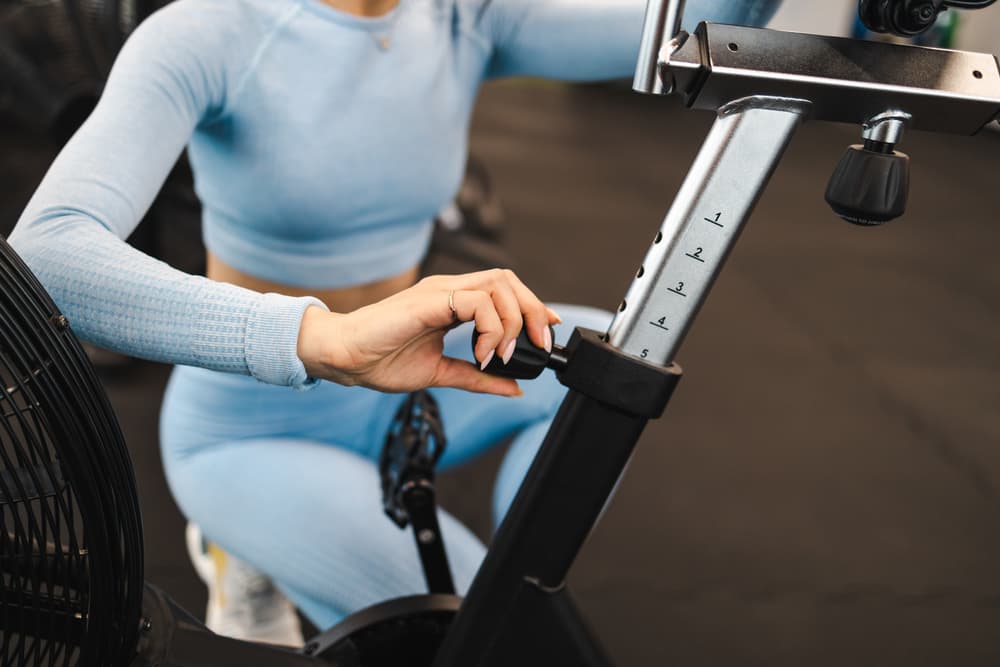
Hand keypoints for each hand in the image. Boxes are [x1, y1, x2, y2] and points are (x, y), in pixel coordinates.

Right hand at [296, 269, 560, 395]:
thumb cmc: (380, 360)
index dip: (531, 305)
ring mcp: (439, 291)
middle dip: (532, 311)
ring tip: (501, 355)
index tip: (546, 332)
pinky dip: (491, 329)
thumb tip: (513, 387)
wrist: (343, 359)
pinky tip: (482, 354)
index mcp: (451, 301)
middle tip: (537, 345)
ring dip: (512, 322)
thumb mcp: (441, 373)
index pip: (503, 288)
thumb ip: (477, 377)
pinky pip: (476, 302)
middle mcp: (448, 289)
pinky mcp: (430, 300)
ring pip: (498, 286)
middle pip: (507, 280)